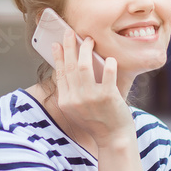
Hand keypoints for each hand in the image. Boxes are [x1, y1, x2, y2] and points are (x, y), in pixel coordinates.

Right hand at [53, 29, 133, 147]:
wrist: (113, 138)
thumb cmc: (97, 121)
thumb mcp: (77, 109)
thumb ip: (72, 91)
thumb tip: (69, 66)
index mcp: (66, 102)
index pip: (60, 73)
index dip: (58, 56)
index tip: (57, 43)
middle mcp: (75, 99)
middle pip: (70, 66)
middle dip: (69, 46)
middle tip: (70, 33)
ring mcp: (91, 98)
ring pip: (83, 66)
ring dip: (85, 50)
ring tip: (89, 40)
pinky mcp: (107, 97)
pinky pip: (108, 73)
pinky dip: (109, 64)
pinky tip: (110, 59)